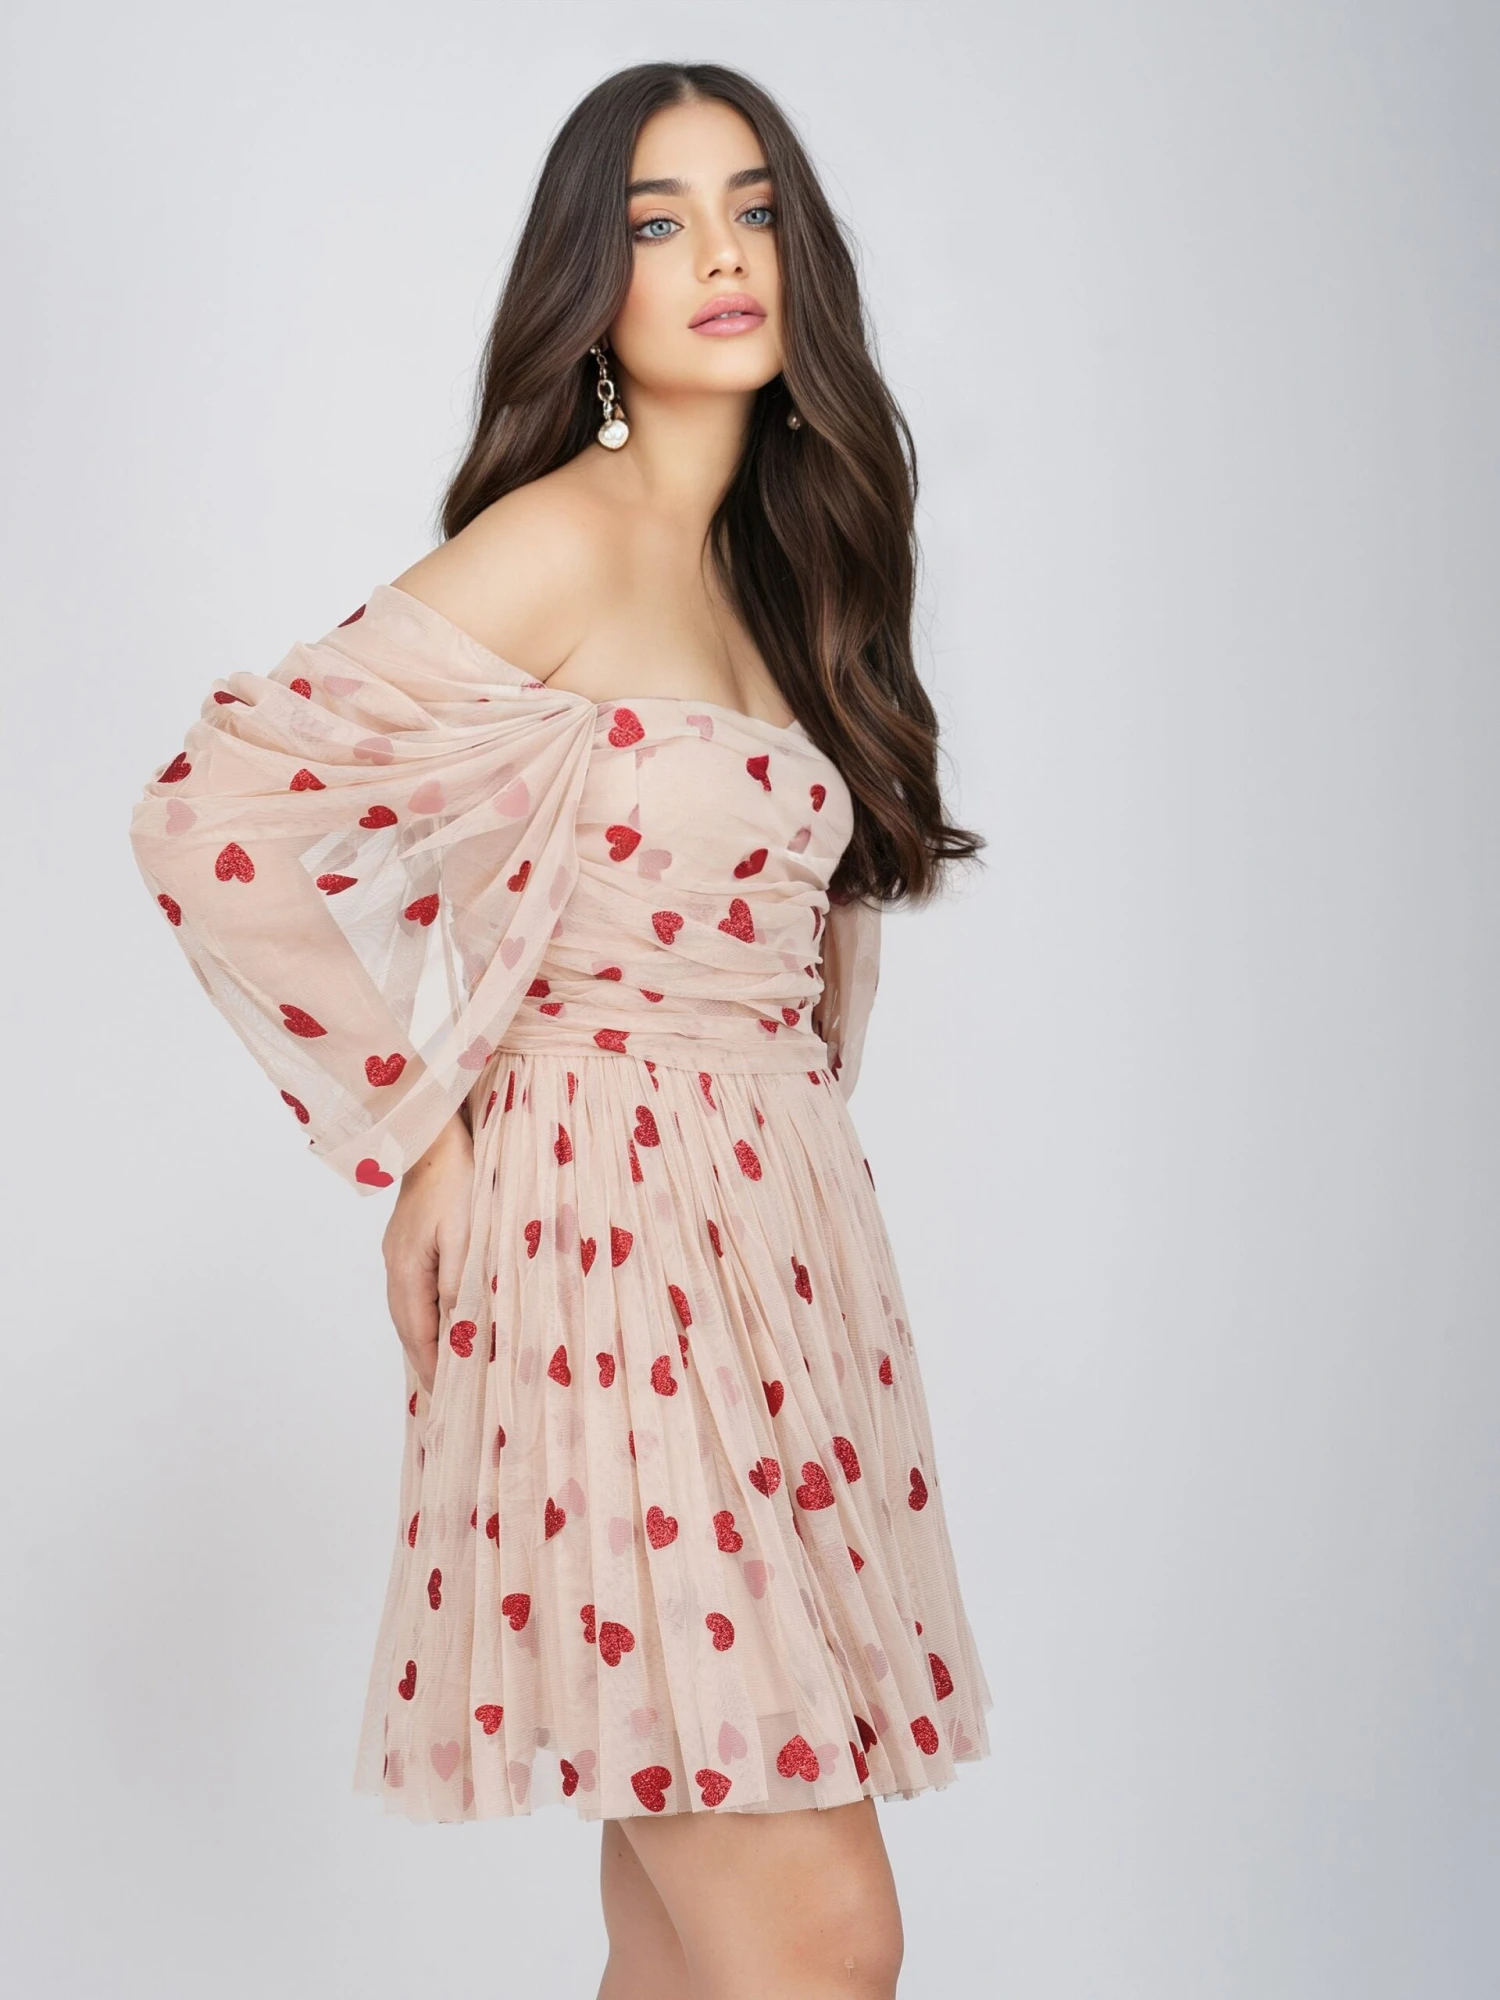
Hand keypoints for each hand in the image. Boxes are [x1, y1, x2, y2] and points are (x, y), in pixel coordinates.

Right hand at [381, 1110, 474, 1395]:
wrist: (435, 1136)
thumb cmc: (458, 1180)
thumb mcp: (466, 1234)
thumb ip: (460, 1283)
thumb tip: (457, 1330)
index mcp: (408, 1270)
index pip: (419, 1333)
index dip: (434, 1366)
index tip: (448, 1397)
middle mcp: (396, 1268)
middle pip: (407, 1328)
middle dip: (425, 1362)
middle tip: (445, 1395)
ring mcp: (398, 1255)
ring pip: (408, 1311)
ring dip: (424, 1340)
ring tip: (443, 1368)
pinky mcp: (407, 1244)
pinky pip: (414, 1292)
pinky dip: (425, 1315)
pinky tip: (440, 1320)